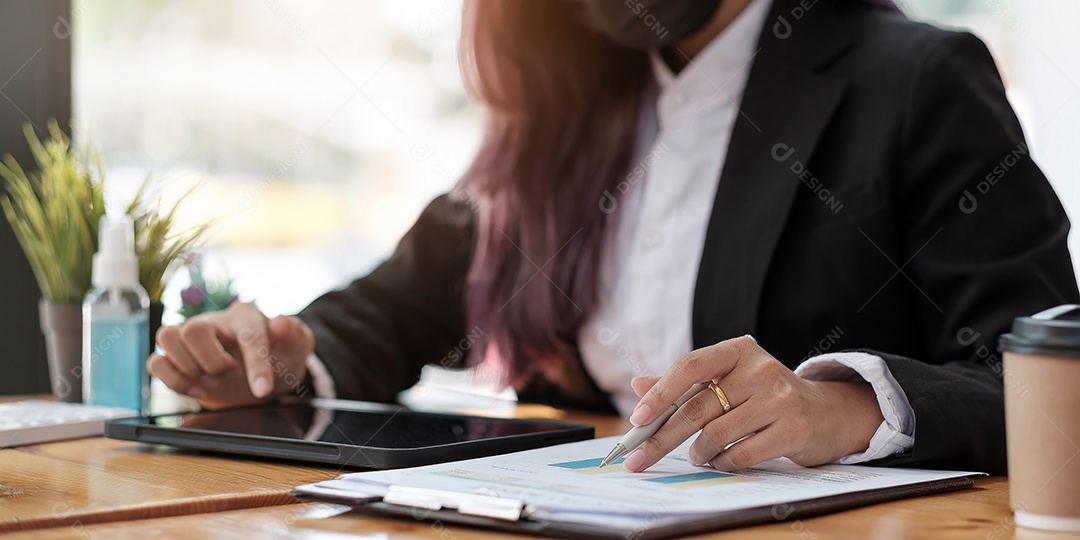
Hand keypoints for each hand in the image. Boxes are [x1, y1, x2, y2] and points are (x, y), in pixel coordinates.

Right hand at [147, 302, 314, 408]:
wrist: (264, 375)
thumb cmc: (279, 356)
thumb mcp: (297, 347)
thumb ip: (295, 334)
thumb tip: (282, 321)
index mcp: (247, 316)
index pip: (247, 334)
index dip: (256, 364)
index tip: (262, 390)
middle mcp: (214, 322)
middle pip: (193, 329)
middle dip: (212, 362)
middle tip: (229, 374)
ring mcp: (191, 339)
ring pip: (167, 336)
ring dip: (188, 368)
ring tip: (211, 382)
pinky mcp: (176, 359)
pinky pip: (156, 362)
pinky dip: (172, 380)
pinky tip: (195, 390)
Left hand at [623, 336, 882, 471]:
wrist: (827, 412)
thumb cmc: (765, 396)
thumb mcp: (728, 380)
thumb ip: (684, 383)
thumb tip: (638, 384)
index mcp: (738, 350)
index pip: (689, 366)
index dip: (660, 393)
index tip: (637, 419)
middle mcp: (759, 369)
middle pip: (697, 406)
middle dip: (662, 437)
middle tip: (639, 458)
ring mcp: (779, 398)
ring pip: (716, 432)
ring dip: (698, 452)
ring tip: (696, 456)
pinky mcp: (793, 429)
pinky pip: (741, 452)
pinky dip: (722, 462)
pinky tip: (719, 462)